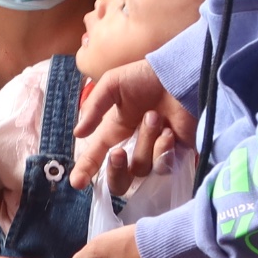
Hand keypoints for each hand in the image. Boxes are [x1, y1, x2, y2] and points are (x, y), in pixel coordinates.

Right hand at [71, 59, 196, 189]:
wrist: (180, 75)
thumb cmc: (145, 77)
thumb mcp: (112, 85)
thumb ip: (94, 109)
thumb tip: (78, 134)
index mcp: (115, 131)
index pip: (96, 156)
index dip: (85, 170)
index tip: (77, 182)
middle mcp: (133, 146)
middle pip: (119, 180)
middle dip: (115, 170)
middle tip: (117, 153)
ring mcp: (154, 152)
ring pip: (141, 168)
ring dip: (146, 142)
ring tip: (155, 117)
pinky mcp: (175, 155)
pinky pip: (163, 167)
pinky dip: (163, 149)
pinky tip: (169, 132)